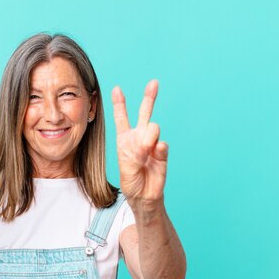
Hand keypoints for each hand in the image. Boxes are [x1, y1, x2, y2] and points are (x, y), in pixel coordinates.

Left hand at [112, 80, 167, 203]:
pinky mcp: (162, 153)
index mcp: (125, 139)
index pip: (122, 118)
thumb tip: (151, 142)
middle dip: (149, 97)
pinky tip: (155, 152)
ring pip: (153, 128)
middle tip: (154, 83)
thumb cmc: (131, 181)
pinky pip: (162, 144)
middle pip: (144, 113)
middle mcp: (139, 138)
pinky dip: (158, 149)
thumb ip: (136, 152)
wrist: (143, 196)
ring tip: (143, 152)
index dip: (119, 103)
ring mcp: (152, 144)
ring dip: (147, 139)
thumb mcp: (126, 167)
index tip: (117, 89)